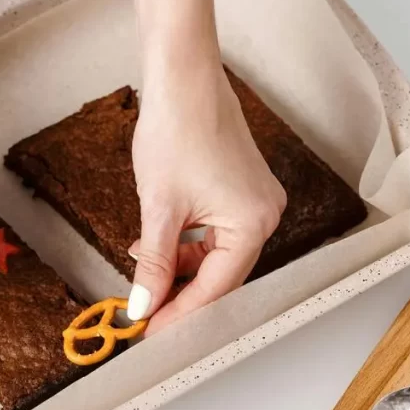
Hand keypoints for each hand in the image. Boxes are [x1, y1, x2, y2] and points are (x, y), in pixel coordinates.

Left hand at [128, 64, 285, 332]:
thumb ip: (154, 265)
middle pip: (221, 275)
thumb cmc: (177, 129)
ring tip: (146, 270)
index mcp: (253, 224)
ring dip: (182, 266)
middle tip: (146, 311)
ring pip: (218, 255)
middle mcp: (265, 215)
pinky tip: (162, 242)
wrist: (184, 78)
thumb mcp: (160, 209)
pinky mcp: (245, 189)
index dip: (180, 314)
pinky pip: (220, 232)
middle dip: (181, 292)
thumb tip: (144, 305)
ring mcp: (259, 201)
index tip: (152, 331)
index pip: (216, 288)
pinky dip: (191, 242)